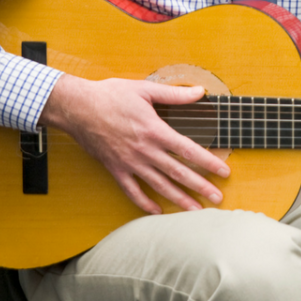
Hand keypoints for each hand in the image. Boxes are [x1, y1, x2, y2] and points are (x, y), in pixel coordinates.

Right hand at [39, 74, 231, 214]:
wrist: (76, 107)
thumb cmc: (111, 95)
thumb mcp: (145, 89)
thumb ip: (175, 94)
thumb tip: (200, 92)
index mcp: (155, 131)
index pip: (188, 151)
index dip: (208, 163)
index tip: (224, 172)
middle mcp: (145, 151)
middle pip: (178, 173)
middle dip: (200, 187)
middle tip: (218, 199)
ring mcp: (129, 163)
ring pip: (159, 186)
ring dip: (179, 199)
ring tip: (196, 211)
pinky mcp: (114, 169)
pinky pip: (132, 191)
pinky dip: (145, 203)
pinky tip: (158, 212)